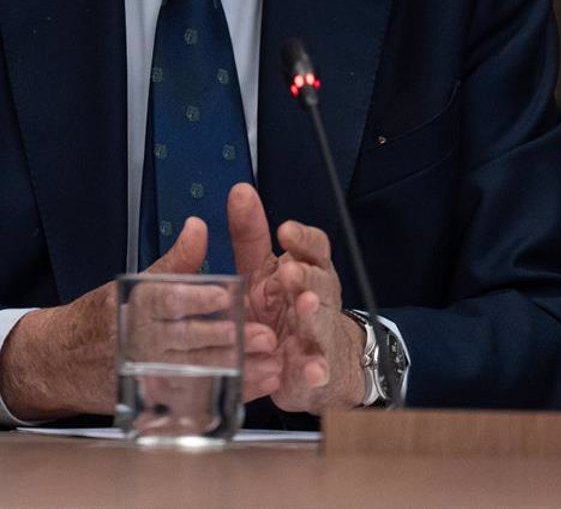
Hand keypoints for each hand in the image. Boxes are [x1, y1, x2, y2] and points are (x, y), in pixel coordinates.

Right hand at [0, 216, 279, 419]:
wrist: (60, 361)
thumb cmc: (104, 317)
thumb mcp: (133, 284)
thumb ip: (173, 262)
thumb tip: (198, 226)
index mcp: (130, 307)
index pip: (162, 301)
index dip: (195, 298)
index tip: (226, 296)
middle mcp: (135, 342)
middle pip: (181, 340)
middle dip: (224, 338)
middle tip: (262, 334)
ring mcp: (142, 376)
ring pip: (190, 373)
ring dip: (231, 369)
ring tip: (266, 364)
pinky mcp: (149, 402)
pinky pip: (187, 401)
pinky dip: (220, 396)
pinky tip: (248, 389)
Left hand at [227, 183, 366, 412]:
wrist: (309, 364)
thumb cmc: (280, 309)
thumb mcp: (260, 270)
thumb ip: (250, 234)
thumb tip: (240, 189)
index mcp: (306, 270)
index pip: (314, 248)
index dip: (303, 239)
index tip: (285, 230)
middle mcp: (317, 299)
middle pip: (319, 282)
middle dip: (306, 276)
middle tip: (289, 271)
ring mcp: (318, 335)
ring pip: (320, 323)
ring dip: (313, 315)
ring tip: (306, 305)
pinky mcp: (314, 370)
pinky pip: (317, 370)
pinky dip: (315, 369)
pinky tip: (312, 369)